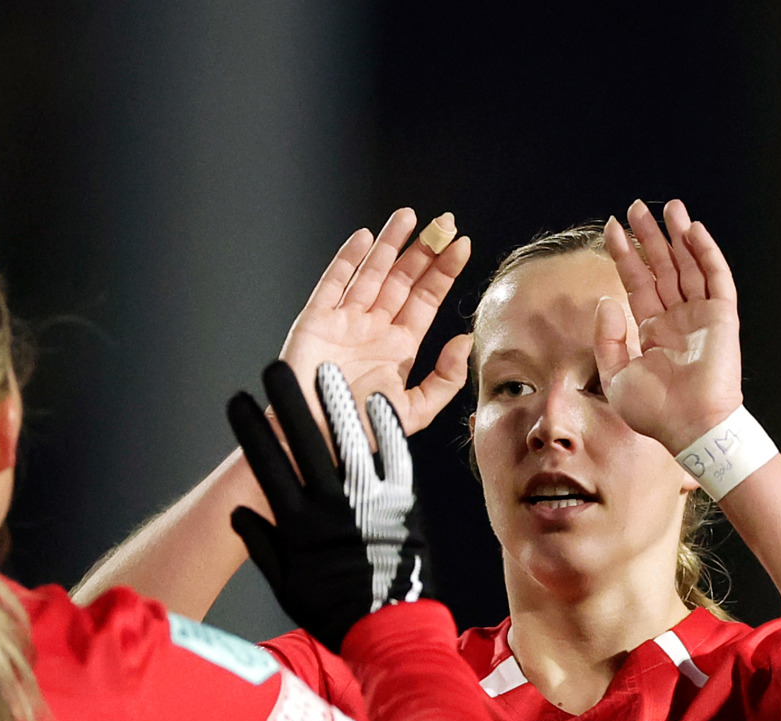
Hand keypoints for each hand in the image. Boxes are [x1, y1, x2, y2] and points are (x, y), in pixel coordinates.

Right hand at [226, 361, 426, 652]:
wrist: (390, 631)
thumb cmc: (335, 612)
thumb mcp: (287, 585)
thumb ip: (262, 546)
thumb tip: (238, 514)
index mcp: (299, 525)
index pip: (267, 467)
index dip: (251, 432)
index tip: (236, 402)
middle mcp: (332, 507)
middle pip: (305, 444)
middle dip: (288, 403)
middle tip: (274, 370)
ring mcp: (370, 502)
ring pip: (350, 442)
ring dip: (336, 405)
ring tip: (324, 373)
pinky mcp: (403, 504)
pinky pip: (395, 458)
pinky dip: (386, 430)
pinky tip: (377, 403)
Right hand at [280, 208, 475, 435]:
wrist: (316, 443)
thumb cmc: (362, 432)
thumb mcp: (415, 411)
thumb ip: (445, 379)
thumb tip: (464, 340)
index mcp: (399, 347)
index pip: (426, 300)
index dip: (443, 272)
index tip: (462, 245)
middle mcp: (374, 329)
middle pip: (402, 279)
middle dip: (423, 251)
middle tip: (444, 222)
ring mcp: (345, 322)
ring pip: (371, 273)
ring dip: (390, 244)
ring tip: (409, 217)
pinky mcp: (316, 321)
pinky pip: (333, 283)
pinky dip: (347, 260)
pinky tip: (364, 238)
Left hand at [593, 199, 745, 454]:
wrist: (690, 427)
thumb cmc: (655, 411)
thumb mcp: (615, 374)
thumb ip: (607, 337)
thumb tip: (606, 299)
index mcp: (652, 329)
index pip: (637, 282)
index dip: (624, 255)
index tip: (612, 228)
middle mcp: (676, 317)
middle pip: (662, 267)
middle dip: (649, 237)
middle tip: (637, 208)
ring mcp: (700, 315)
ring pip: (689, 265)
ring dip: (679, 236)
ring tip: (668, 208)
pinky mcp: (722, 316)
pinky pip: (716, 277)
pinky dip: (706, 253)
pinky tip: (693, 231)